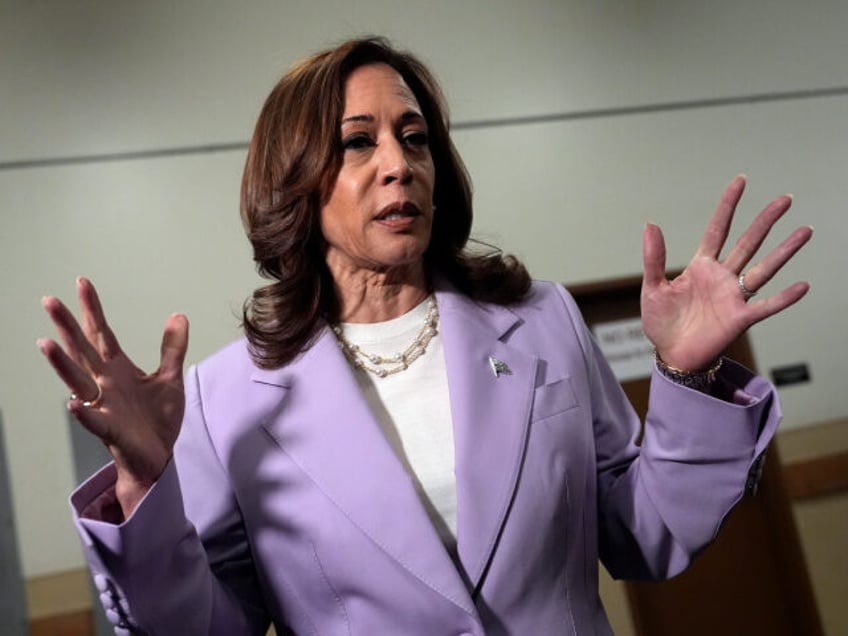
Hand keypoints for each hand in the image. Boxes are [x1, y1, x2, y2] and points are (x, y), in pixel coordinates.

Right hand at [38, 277, 188, 516]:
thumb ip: (172, 348)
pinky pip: (94, 421)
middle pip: (83, 351)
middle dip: (67, 327)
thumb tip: (178, 315)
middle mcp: (105, 384)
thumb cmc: (157, 419)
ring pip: (79, 382)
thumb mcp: (170, 378)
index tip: (82, 282)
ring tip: (46, 344)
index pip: (101, 334)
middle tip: (50, 301)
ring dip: (63, 364)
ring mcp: (105, 406)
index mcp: (118, 369)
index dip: (92, 309)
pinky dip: (84, 413)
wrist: (158, 456)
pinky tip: (73, 404)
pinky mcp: (110, 430)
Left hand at [641, 175, 811, 371]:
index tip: (741, 181)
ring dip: (784, 251)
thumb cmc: (662, 322)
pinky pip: (765, 306)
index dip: (728, 206)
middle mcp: (722, 277)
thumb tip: (650, 224)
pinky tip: (802, 286)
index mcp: (700, 266)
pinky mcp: (740, 318)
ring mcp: (733, 296)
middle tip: (785, 199)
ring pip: (763, 268)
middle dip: (766, 221)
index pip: (718, 229)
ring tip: (805, 231)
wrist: (671, 355)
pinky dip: (783, 298)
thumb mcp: (653, 288)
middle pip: (748, 243)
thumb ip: (654, 258)